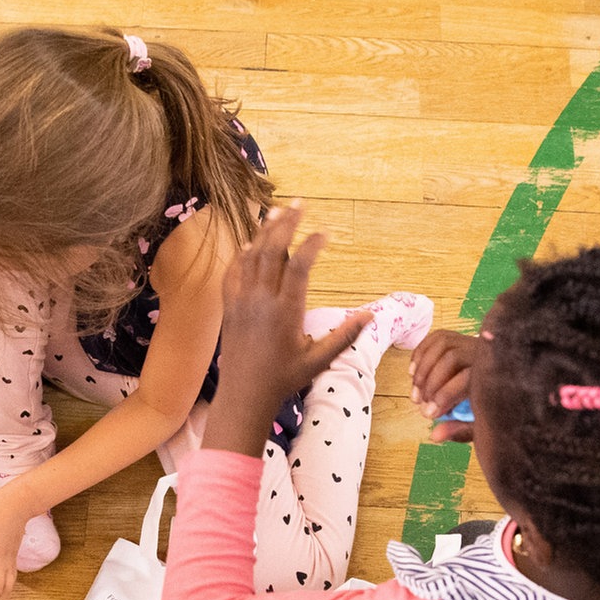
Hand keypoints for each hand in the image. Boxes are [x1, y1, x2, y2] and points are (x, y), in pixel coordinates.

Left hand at [207, 202, 369, 454]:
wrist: (244, 395)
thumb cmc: (284, 379)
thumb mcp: (318, 360)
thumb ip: (344, 336)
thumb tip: (370, 315)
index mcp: (286, 312)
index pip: (299, 267)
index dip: (312, 245)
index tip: (325, 233)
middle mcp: (261, 301)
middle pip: (273, 251)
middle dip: (286, 224)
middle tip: (300, 204)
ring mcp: (241, 302)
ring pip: (251, 257)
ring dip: (264, 232)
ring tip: (277, 211)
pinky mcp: (228, 307)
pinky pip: (233, 273)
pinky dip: (242, 254)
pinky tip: (250, 243)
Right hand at [409, 329, 485, 442]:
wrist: (502, 389)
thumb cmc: (490, 410)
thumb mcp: (479, 426)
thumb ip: (460, 430)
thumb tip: (434, 435)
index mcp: (492, 376)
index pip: (466, 378)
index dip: (444, 395)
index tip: (429, 414)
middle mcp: (483, 354)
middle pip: (451, 358)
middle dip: (431, 382)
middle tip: (420, 403)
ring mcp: (471, 342)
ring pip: (442, 345)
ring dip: (423, 369)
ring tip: (415, 391)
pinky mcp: (458, 338)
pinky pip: (435, 339)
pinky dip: (420, 354)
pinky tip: (412, 374)